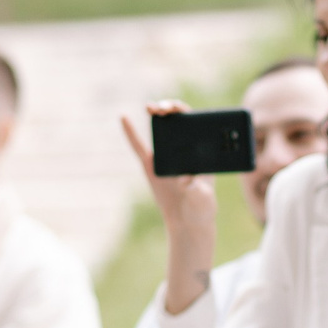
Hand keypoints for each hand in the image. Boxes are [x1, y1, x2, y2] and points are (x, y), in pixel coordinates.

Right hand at [120, 102, 220, 313]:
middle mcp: (183, 149)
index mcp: (200, 151)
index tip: (178, 110)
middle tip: (163, 109)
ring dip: (155, 113)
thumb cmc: (201, 207)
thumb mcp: (202, 198)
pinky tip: (124, 118)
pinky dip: (131, 133)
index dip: (185, 112)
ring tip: (150, 106)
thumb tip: (185, 178)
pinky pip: (138, 147)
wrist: (186, 221)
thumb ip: (196, 188)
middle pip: (176, 120)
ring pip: (159, 129)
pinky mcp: (151, 165)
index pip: (194, 123)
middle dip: (169, 109)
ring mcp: (166, 155)